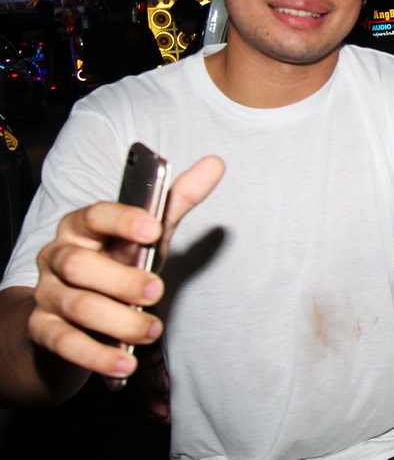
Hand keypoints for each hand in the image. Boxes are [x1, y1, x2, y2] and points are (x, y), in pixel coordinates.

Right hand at [28, 156, 223, 380]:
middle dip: (122, 280)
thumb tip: (216, 163)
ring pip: (78, 306)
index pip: (95, 214)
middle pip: (80, 264)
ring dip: (120, 321)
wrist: (70, 314)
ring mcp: (47, 295)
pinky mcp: (43, 331)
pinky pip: (65, 343)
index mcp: (82, 226)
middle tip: (157, 292)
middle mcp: (57, 257)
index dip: (123, 220)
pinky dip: (97, 356)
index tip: (154, 228)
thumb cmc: (116, 264)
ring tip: (153, 330)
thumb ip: (177, 201)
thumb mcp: (147, 235)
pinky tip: (126, 364)